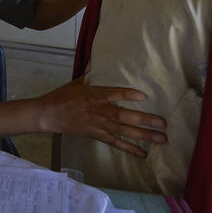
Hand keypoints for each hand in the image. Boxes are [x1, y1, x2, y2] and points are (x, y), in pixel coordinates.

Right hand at [37, 79, 166, 157]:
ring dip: (144, 136)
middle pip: (124, 117)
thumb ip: (92, 72)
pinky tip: (143, 153)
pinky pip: (116, 143)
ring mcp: (99, 125)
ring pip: (124, 131)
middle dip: (145, 120)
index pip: (113, 94)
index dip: (127, 95)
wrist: (48, 115)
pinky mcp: (96, 135)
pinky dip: (130, 149)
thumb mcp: (77, 82)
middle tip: (163, 123)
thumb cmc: (63, 96)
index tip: (143, 96)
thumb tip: (99, 59)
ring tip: (162, 139)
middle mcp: (99, 111)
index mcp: (94, 95)